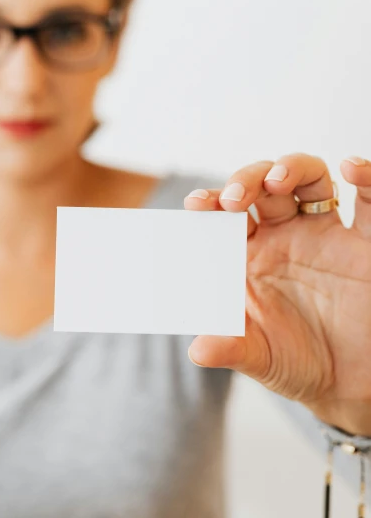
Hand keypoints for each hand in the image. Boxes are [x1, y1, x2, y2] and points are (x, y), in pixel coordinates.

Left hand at [184, 153, 370, 434]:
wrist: (349, 384)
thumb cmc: (297, 363)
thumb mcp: (261, 357)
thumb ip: (231, 348)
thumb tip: (197, 350)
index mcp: (250, 253)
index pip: (225, 214)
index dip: (211, 202)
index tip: (197, 204)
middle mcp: (285, 234)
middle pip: (262, 185)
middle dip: (246, 181)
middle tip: (235, 200)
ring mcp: (324, 233)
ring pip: (307, 178)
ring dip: (291, 167)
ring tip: (277, 180)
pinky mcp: (363, 243)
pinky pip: (368, 202)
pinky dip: (364, 177)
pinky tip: (350, 168)